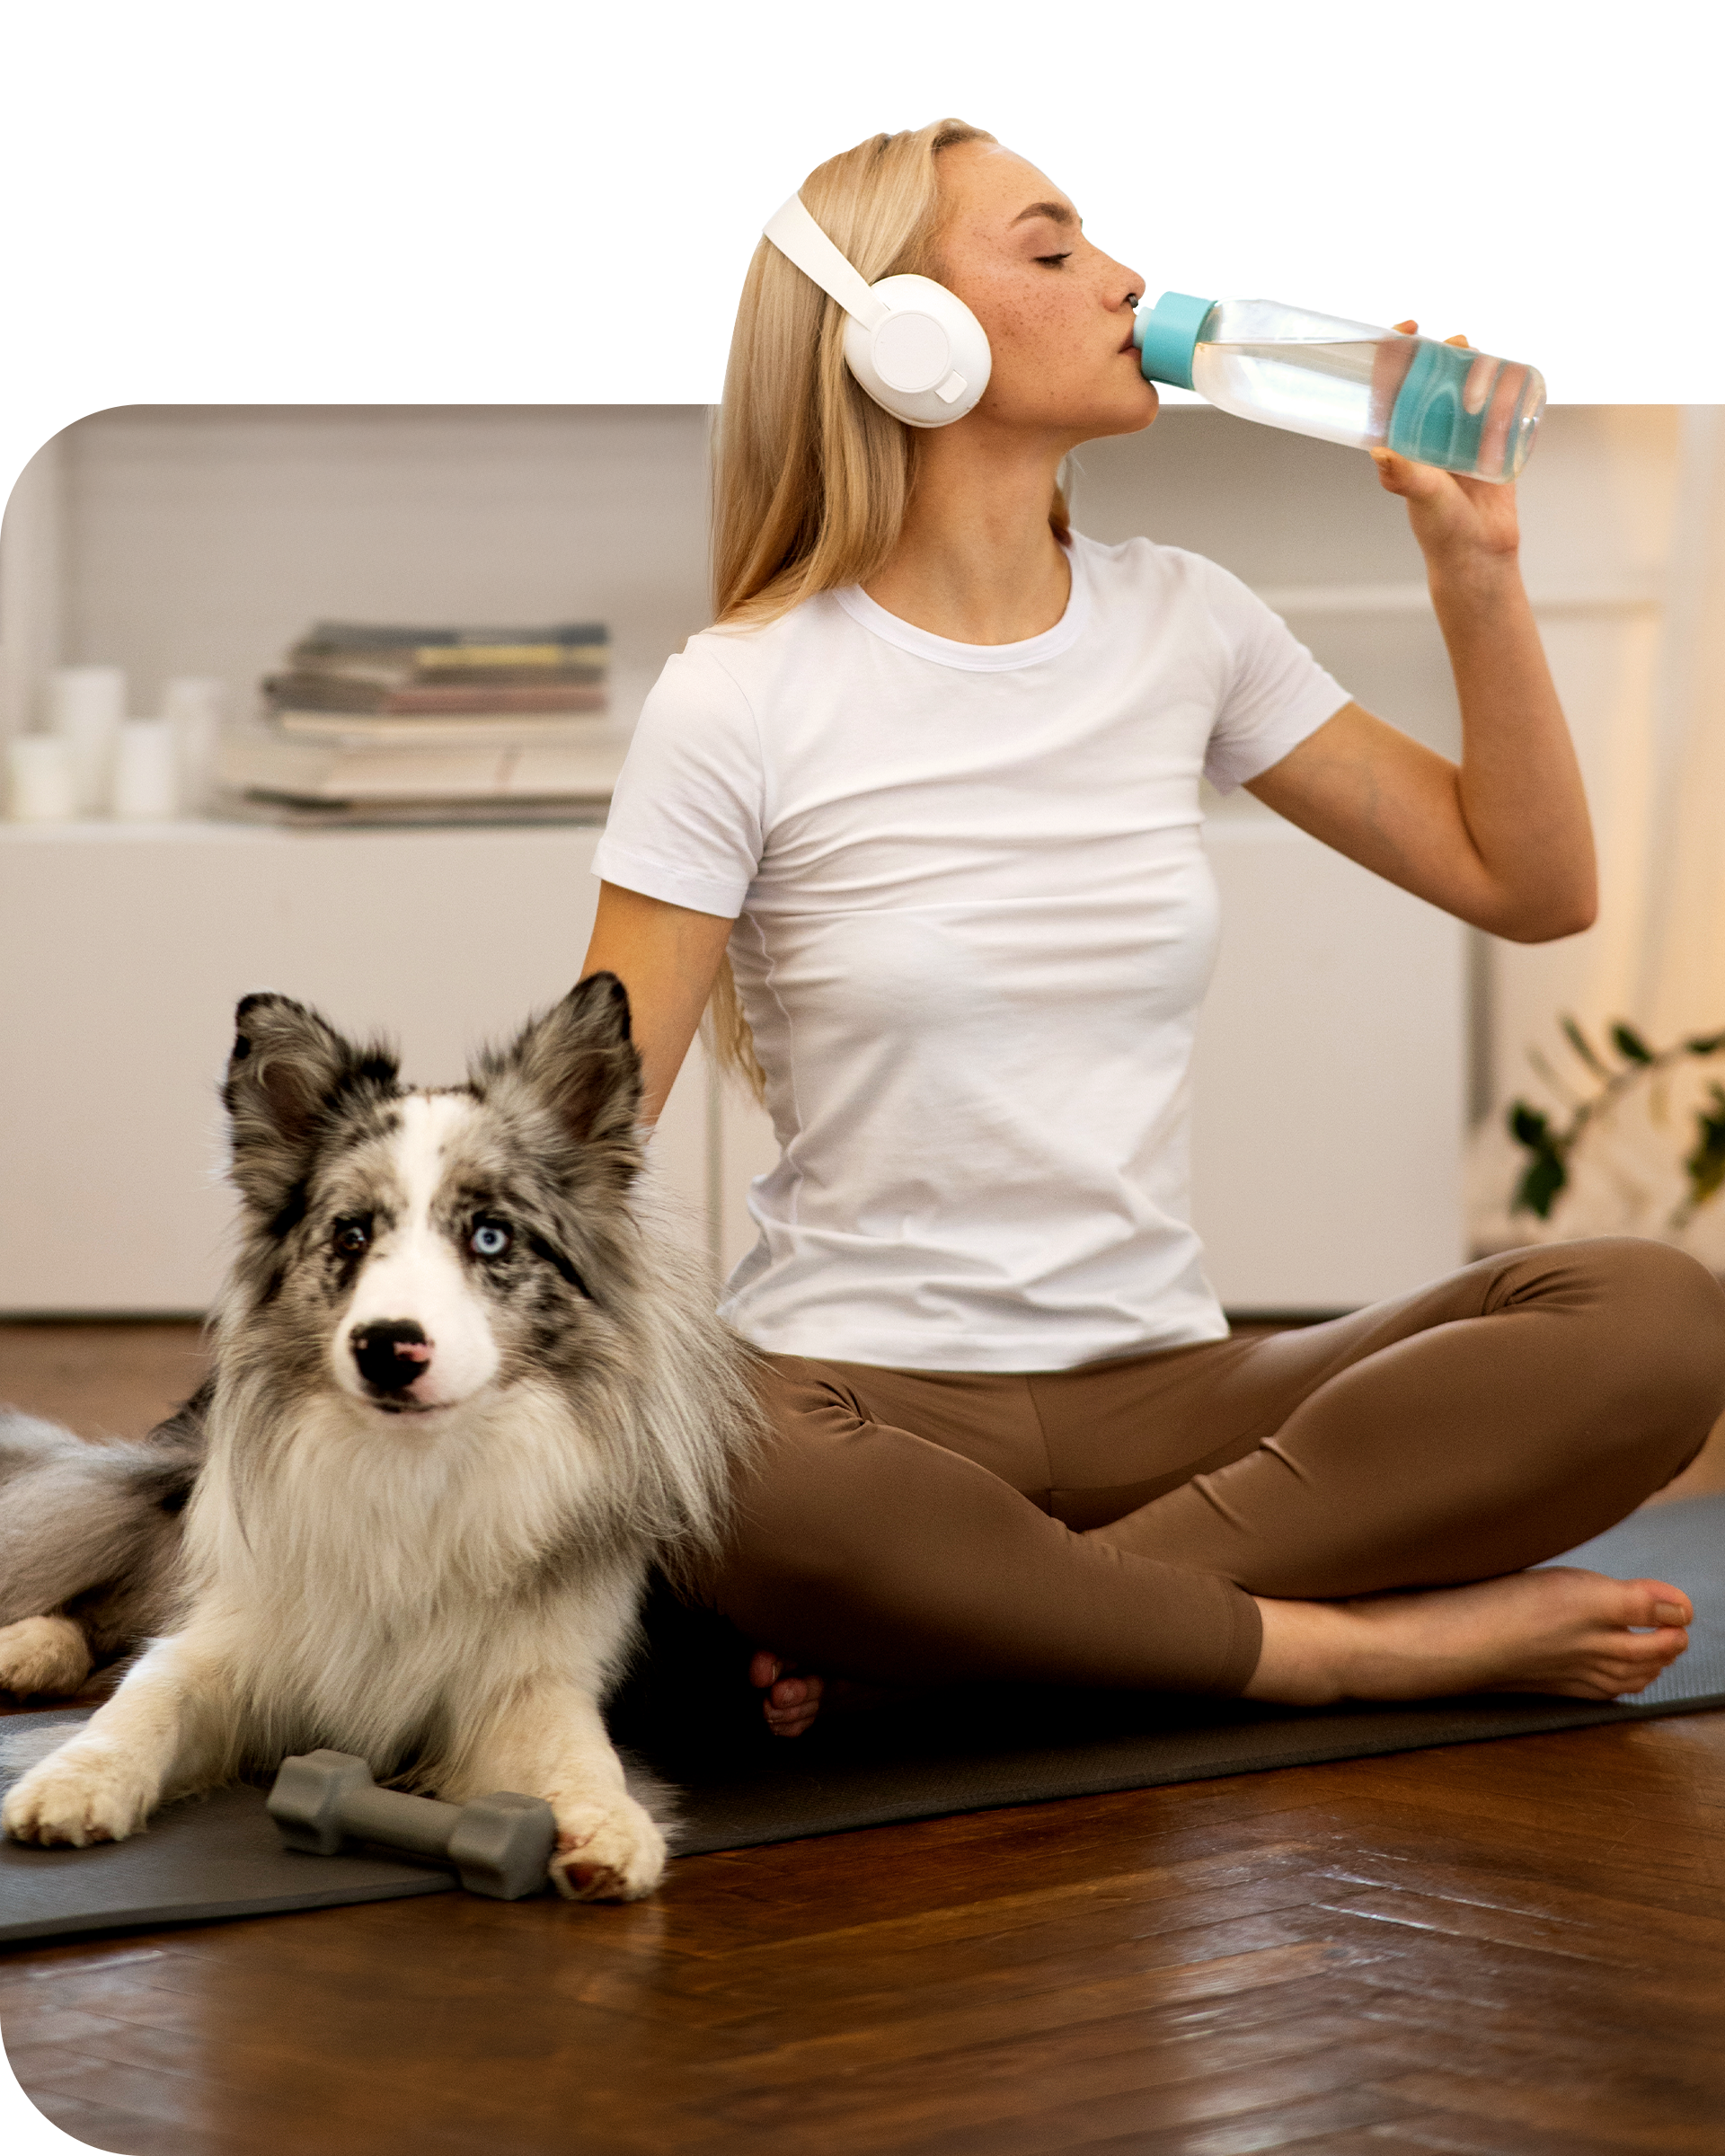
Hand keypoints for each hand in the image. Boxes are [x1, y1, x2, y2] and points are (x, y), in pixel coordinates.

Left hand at [1370, 322, 1521, 583]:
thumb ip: (1403, 476)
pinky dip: (1508, 392)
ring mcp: (1463, 437)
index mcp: (1406, 440)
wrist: (1480, 553)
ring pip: (1470, 390)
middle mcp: (1431, 434)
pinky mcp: (1494, 444)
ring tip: (1486, 366)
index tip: (1405, 331)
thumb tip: (1380, 453)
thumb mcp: (1421, 496)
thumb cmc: (1442, 528)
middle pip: (1434, 380)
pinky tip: (1514, 381)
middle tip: (1458, 345)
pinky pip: (1502, 410)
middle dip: (1444, 355)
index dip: (1396, 356)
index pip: (1395, 388)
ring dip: (1479, 370)